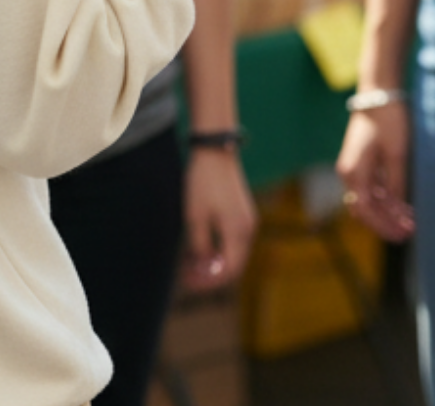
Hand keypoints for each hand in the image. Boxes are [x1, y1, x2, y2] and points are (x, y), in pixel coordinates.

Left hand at [181, 147, 256, 290]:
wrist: (214, 150)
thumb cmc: (202, 182)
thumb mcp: (195, 216)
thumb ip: (200, 246)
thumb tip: (204, 267)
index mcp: (239, 233)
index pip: (228, 271)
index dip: (208, 282)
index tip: (187, 284)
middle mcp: (248, 229)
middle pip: (233, 265)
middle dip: (209, 274)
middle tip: (185, 277)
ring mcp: (246, 220)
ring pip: (232, 253)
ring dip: (212, 262)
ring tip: (188, 265)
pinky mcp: (241, 212)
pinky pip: (231, 240)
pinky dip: (216, 248)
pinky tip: (198, 248)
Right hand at [335, 104, 414, 241]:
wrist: (378, 95)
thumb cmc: (388, 123)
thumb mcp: (397, 156)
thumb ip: (396, 186)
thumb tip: (399, 212)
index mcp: (353, 172)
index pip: (365, 211)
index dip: (384, 226)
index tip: (404, 236)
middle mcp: (348, 172)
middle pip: (363, 209)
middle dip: (384, 223)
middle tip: (408, 233)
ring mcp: (353, 166)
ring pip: (366, 199)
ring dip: (385, 212)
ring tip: (409, 221)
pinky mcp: (360, 161)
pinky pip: (369, 188)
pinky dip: (383, 199)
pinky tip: (401, 204)